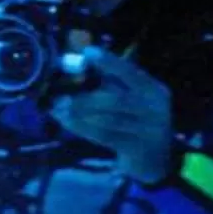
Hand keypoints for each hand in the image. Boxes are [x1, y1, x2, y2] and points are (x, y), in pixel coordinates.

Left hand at [53, 48, 177, 180]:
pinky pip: (104, 136)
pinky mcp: (137, 149)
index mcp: (154, 90)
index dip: (109, 62)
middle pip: (116, 99)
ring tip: (57, 109)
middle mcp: (156, 108)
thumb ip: (112, 83)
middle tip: (59, 96)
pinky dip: (83, 128)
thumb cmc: (136, 122)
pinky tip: (67, 122)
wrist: (155, 160)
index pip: (131, 72)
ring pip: (107, 119)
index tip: (87, 53)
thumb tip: (79, 63)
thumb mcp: (133, 100)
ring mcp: (149, 131)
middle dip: (84, 98)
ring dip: (78, 114)